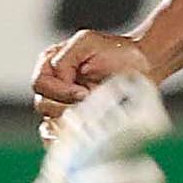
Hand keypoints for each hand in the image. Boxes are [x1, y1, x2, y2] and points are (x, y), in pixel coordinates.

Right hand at [32, 27, 156, 130]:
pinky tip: (79, 137)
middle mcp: (53, 84)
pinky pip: (58, 138)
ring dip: (70, 123)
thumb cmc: (118, 51)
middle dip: (66, 107)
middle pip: (43, 105)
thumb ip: (64, 59)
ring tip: (91, 117)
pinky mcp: (75, 121)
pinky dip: (66, 140)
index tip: (83, 92)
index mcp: (50, 63)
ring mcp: (63, 104)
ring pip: (50, 122)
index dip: (60, 90)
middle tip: (89, 106)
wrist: (143, 64)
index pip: (40, 83)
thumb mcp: (86, 42)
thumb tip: (61, 83)